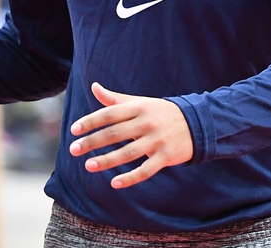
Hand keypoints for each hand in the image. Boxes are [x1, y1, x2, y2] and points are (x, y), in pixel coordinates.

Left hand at [68, 81, 193, 188]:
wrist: (196, 123)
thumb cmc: (161, 112)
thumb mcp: (140, 102)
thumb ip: (115, 99)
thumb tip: (94, 87)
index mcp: (138, 108)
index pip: (109, 114)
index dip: (90, 121)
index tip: (73, 130)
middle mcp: (146, 123)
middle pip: (114, 133)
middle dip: (92, 141)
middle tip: (73, 149)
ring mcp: (156, 141)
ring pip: (127, 153)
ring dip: (107, 160)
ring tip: (88, 165)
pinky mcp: (166, 157)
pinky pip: (145, 170)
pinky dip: (130, 177)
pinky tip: (114, 183)